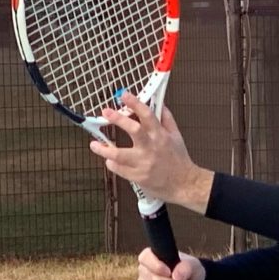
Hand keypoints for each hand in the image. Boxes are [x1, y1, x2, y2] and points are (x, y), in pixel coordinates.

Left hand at [91, 95, 213, 210]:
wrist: (184, 184)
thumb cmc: (179, 160)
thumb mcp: (176, 137)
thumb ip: (166, 120)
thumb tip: (159, 104)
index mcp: (160, 136)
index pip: (148, 115)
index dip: (135, 103)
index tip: (124, 95)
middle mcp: (151, 148)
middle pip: (134, 130)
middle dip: (118, 119)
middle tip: (106, 112)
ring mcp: (143, 163)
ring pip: (119, 154)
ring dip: (104, 149)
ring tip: (94, 144)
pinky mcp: (137, 176)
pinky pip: (118, 168)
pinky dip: (112, 163)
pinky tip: (110, 159)